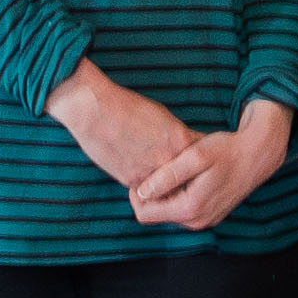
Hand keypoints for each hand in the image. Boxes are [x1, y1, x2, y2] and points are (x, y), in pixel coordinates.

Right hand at [48, 62, 194, 193]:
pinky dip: (148, 185)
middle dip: (190, 181)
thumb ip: (177, 135)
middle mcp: (169, 161)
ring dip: (169, 188)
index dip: (203, 165)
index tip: (203, 167)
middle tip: (191, 182)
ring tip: (165, 182)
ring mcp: (150, 174)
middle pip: (189, 180)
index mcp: (180, 141)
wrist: (94, 111)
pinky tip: (142, 173)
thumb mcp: (162, 116)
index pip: (202, 161)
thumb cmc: (127, 107)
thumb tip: (185, 146)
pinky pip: (147, 189)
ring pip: (168, 190)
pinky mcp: (131, 181)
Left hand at [129, 100, 294, 233]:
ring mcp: (205, 220)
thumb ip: (167, 175)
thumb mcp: (195, 156)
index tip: (141, 171)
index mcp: (190, 208)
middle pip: (155, 215)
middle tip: (155, 168)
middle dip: (150, 194)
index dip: (135, 193)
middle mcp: (197, 221)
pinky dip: (177, 195)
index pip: (145, 214)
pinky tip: (184, 176)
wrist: (257, 153)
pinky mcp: (210, 215)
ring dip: (164, 194)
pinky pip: (183, 210)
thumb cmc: (227, 150)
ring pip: (169, 212)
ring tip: (170, 170)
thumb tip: (142, 192)